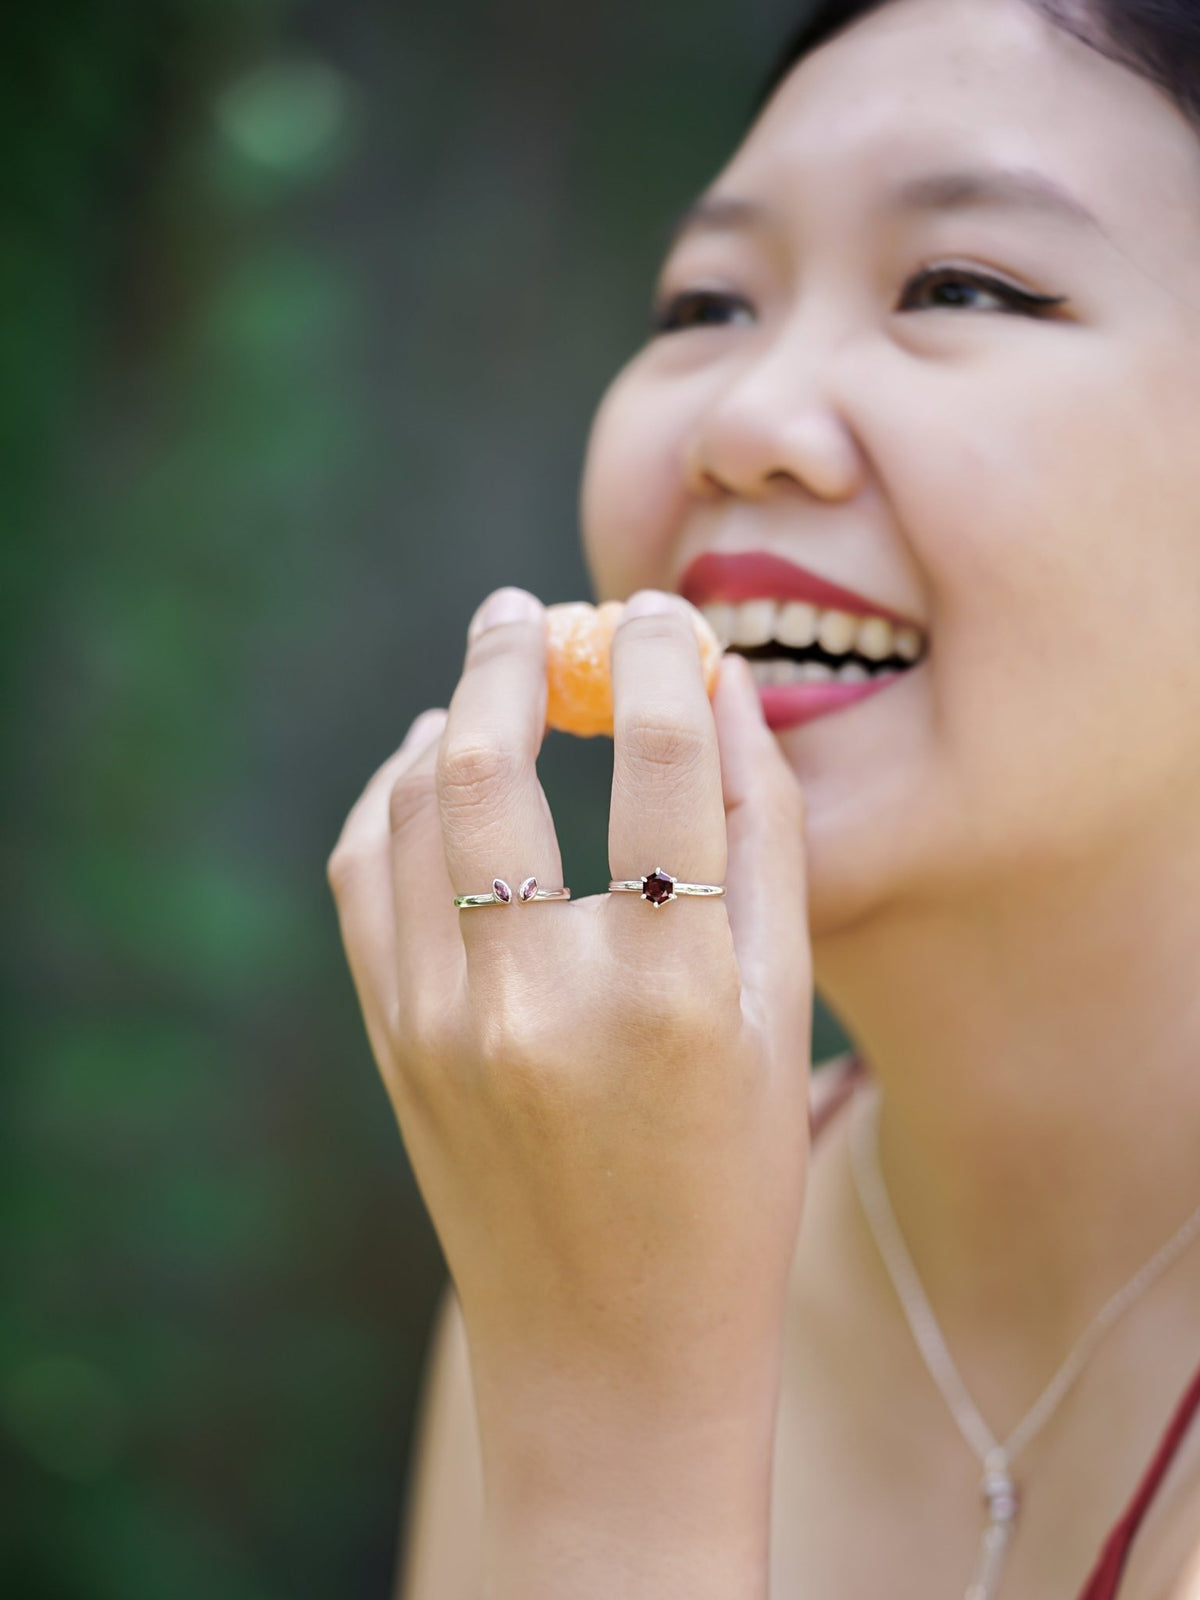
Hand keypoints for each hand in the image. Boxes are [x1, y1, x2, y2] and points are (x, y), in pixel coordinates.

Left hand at [328, 584, 811, 1435]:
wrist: (613, 1358)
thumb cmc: (730, 1190)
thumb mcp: (779, 1019)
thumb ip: (765, 842)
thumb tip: (722, 693)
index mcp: (667, 997)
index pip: (659, 763)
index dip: (659, 659)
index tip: (659, 617)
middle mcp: (534, 1003)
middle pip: (483, 762)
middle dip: (508, 655)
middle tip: (530, 607)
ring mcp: (440, 1027)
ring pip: (406, 808)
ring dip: (444, 720)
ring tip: (485, 682)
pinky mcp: (392, 1046)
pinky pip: (365, 875)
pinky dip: (390, 800)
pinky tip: (428, 772)